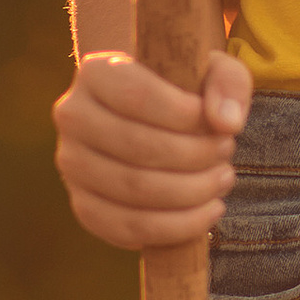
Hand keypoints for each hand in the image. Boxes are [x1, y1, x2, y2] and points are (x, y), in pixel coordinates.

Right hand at [52, 50, 251, 251]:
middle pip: (137, 146)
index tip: (222, 128)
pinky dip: (174, 227)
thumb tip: (227, 123)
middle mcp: (73, 116)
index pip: (138, 96)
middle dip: (195, 156)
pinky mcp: (83, 205)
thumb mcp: (211, 72)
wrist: (150, 121)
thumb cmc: (183, 92)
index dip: (187, 117)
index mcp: (96, 72)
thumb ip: (227, 84)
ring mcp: (72, 165)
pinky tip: (207, 212)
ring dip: (191, 192)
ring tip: (222, 180)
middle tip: (226, 154)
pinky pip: (125, 227)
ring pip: (133, 190)